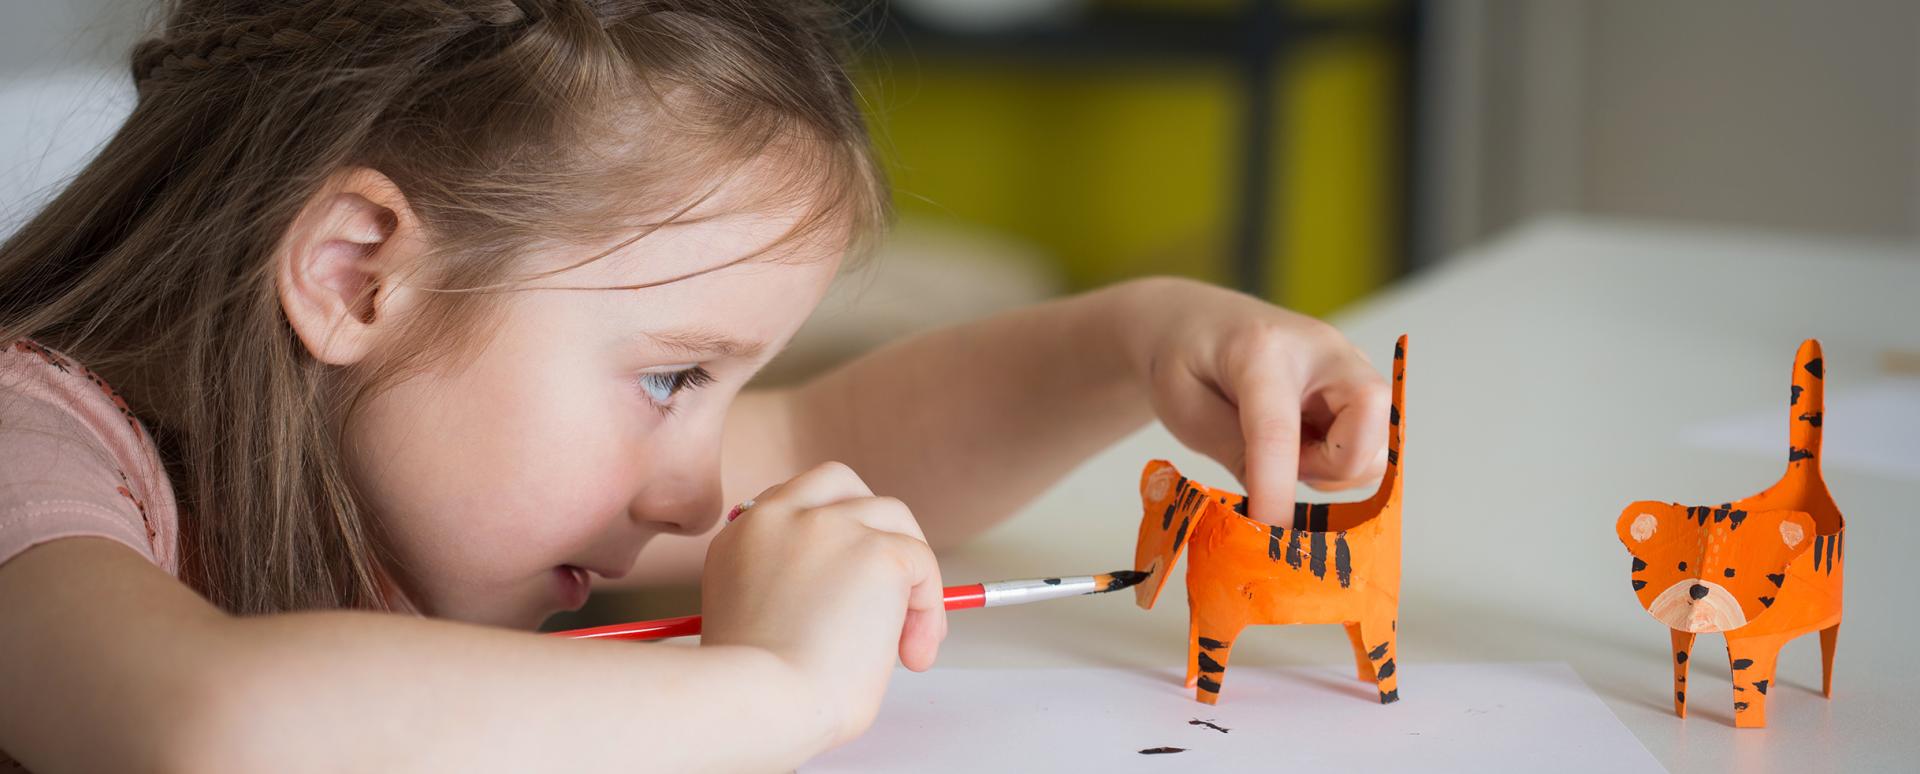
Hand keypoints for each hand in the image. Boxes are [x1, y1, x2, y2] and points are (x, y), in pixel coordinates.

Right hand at [699, 461, 945, 744]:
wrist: (764, 706)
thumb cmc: (756, 694)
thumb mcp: (752, 621)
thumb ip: (787, 590)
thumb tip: (851, 601)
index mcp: (742, 537)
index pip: (796, 504)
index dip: (832, 536)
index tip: (847, 583)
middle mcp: (780, 518)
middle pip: (842, 484)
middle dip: (873, 527)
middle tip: (888, 591)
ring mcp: (828, 527)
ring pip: (894, 518)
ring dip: (908, 574)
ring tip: (905, 640)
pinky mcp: (876, 550)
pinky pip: (922, 562)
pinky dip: (929, 607)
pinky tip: (912, 654)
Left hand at [1109, 277, 1389, 523]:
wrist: (1200, 322)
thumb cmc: (1186, 360)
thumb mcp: (1185, 407)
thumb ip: (1233, 451)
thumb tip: (1275, 509)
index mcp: (1262, 348)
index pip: (1278, 429)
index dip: (1275, 487)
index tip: (1268, 531)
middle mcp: (1323, 350)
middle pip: (1368, 425)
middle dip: (1329, 469)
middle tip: (1281, 464)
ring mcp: (1352, 367)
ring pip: (1376, 446)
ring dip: (1332, 471)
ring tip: (1285, 450)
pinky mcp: (1363, 389)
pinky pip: (1372, 448)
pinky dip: (1340, 465)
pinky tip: (1304, 444)